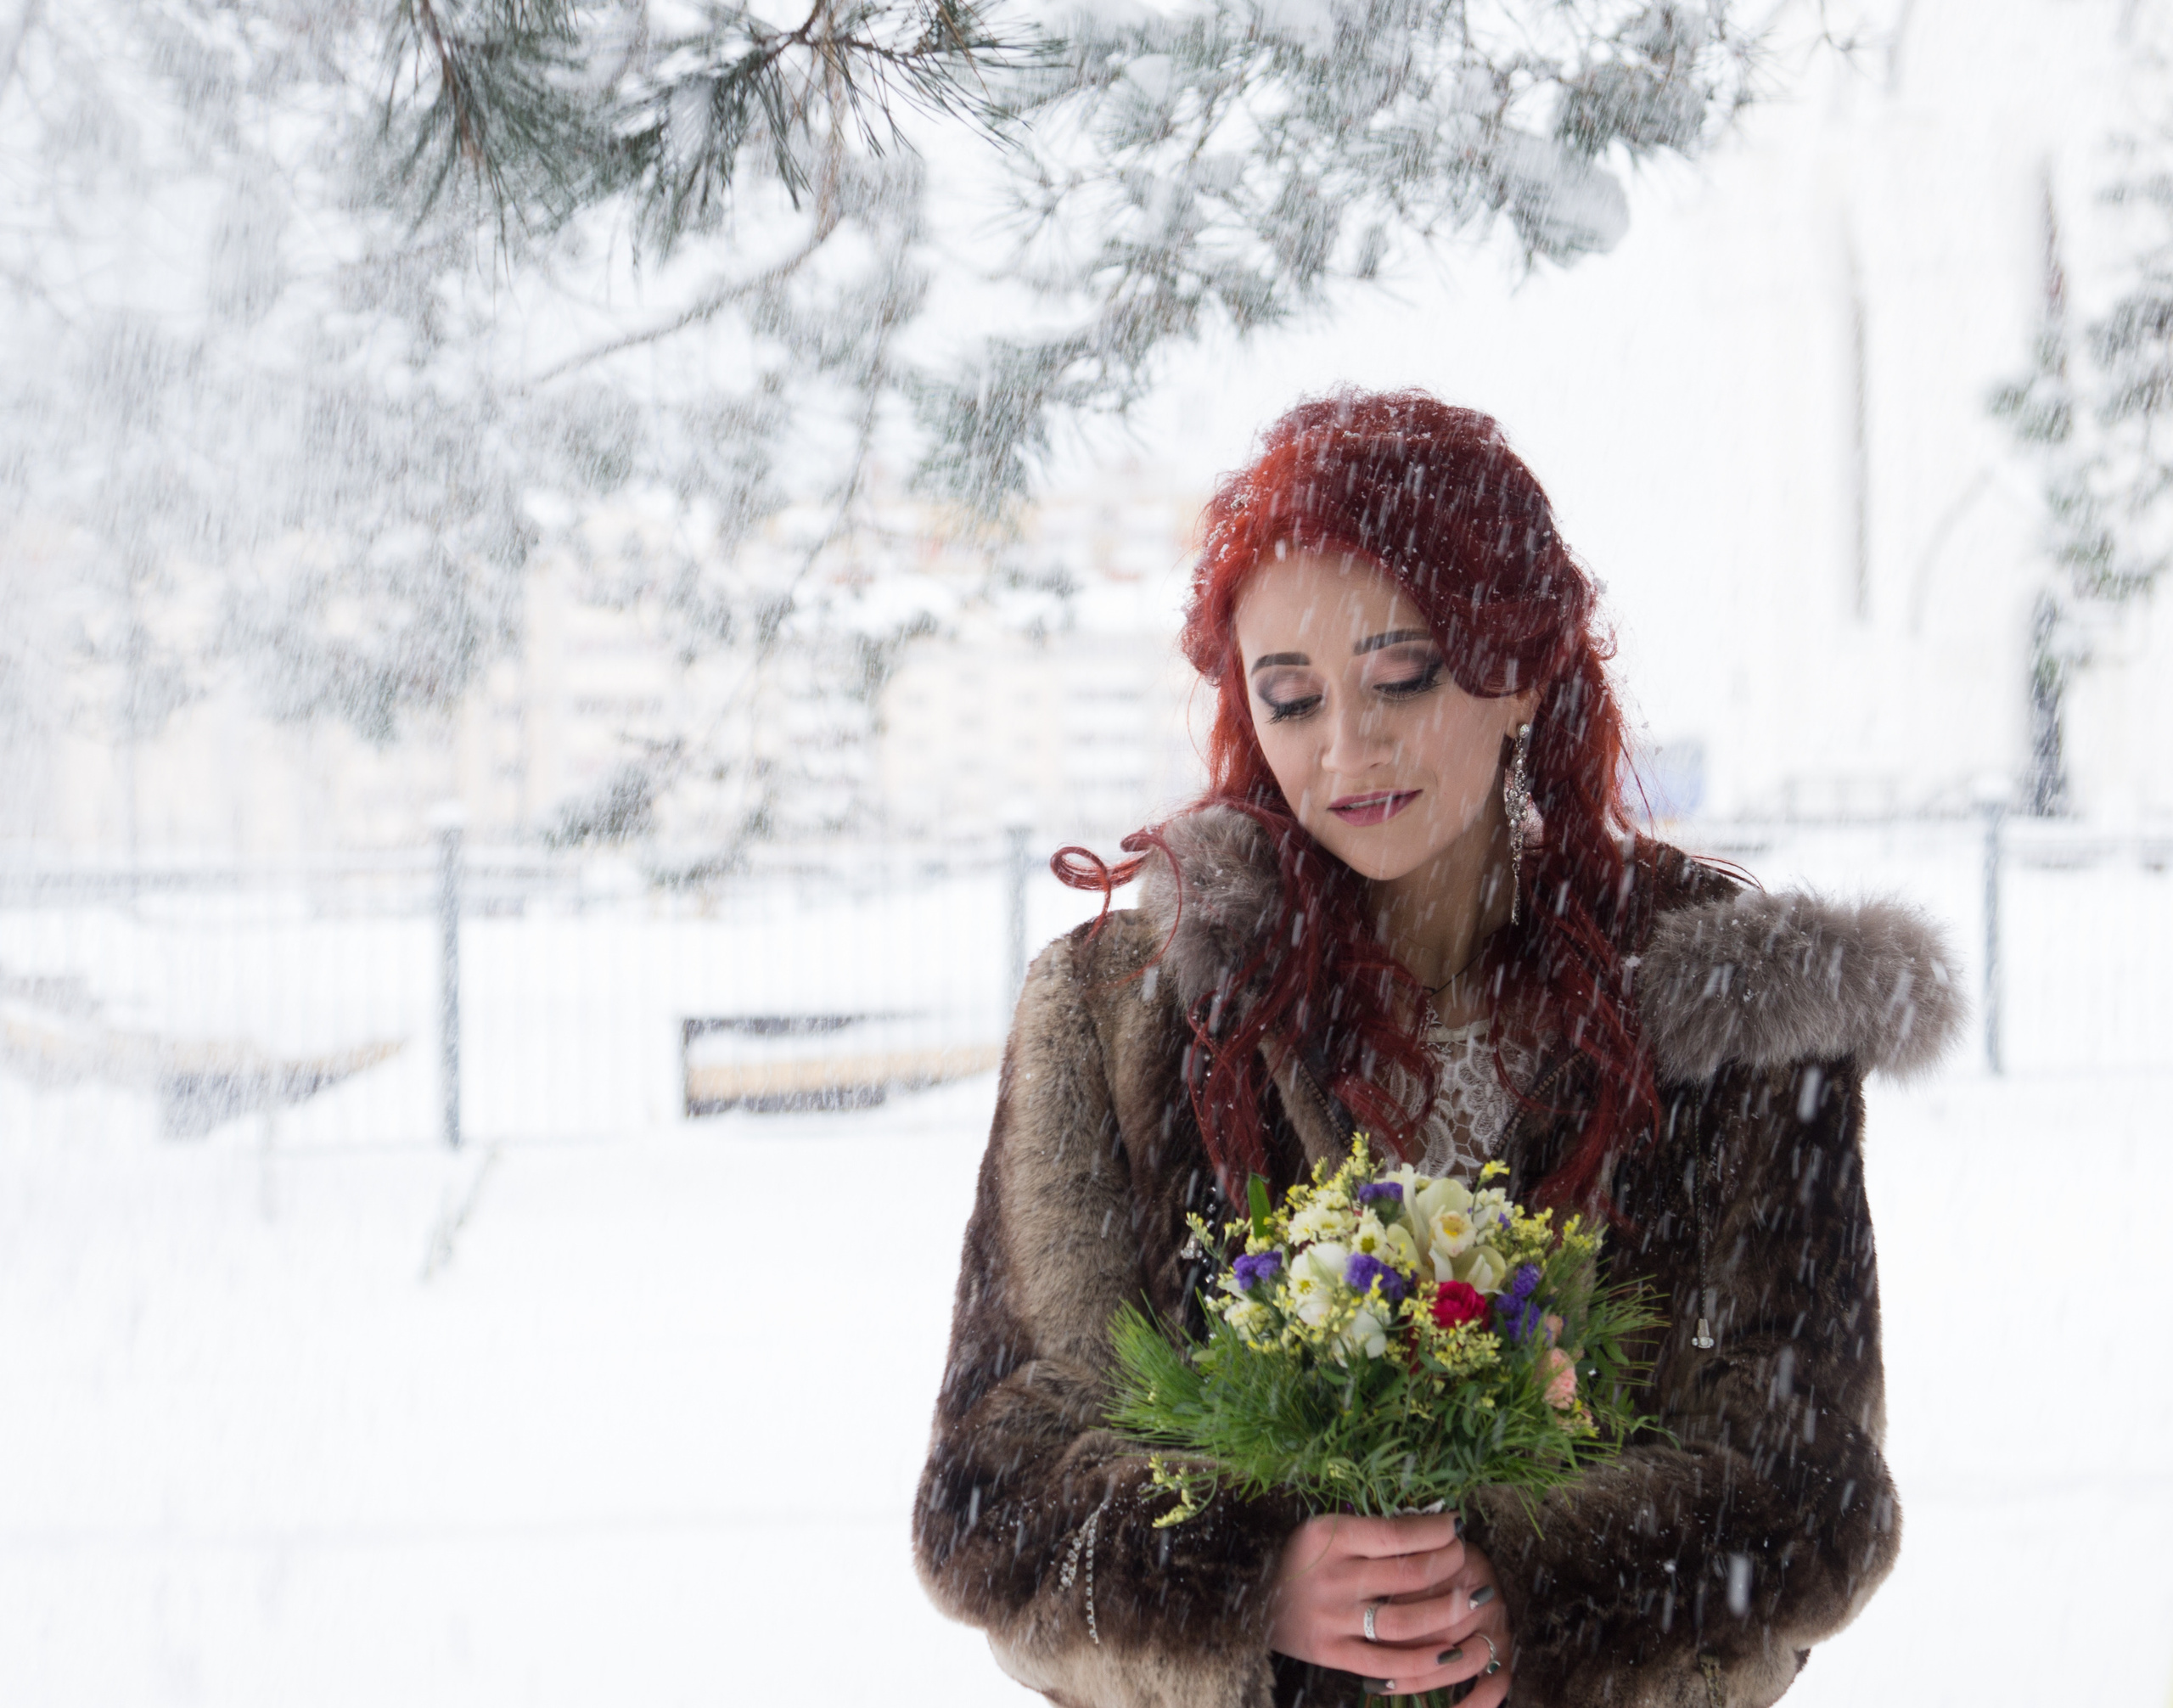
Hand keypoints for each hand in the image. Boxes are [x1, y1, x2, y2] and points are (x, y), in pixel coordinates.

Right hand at [1268, 1511, 1511, 1702]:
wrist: (1250, 1599)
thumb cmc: (1302, 1558)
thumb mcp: (1327, 1530)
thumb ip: (1373, 1531)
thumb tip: (1437, 1524)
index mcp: (1326, 1536)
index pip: (1396, 1533)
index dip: (1436, 1530)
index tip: (1456, 1524)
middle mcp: (1329, 1578)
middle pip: (1407, 1575)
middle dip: (1449, 1565)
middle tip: (1468, 1558)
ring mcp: (1330, 1620)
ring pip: (1403, 1623)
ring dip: (1448, 1612)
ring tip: (1474, 1601)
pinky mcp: (1331, 1654)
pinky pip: (1387, 1664)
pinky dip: (1424, 1661)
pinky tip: (1451, 1652)